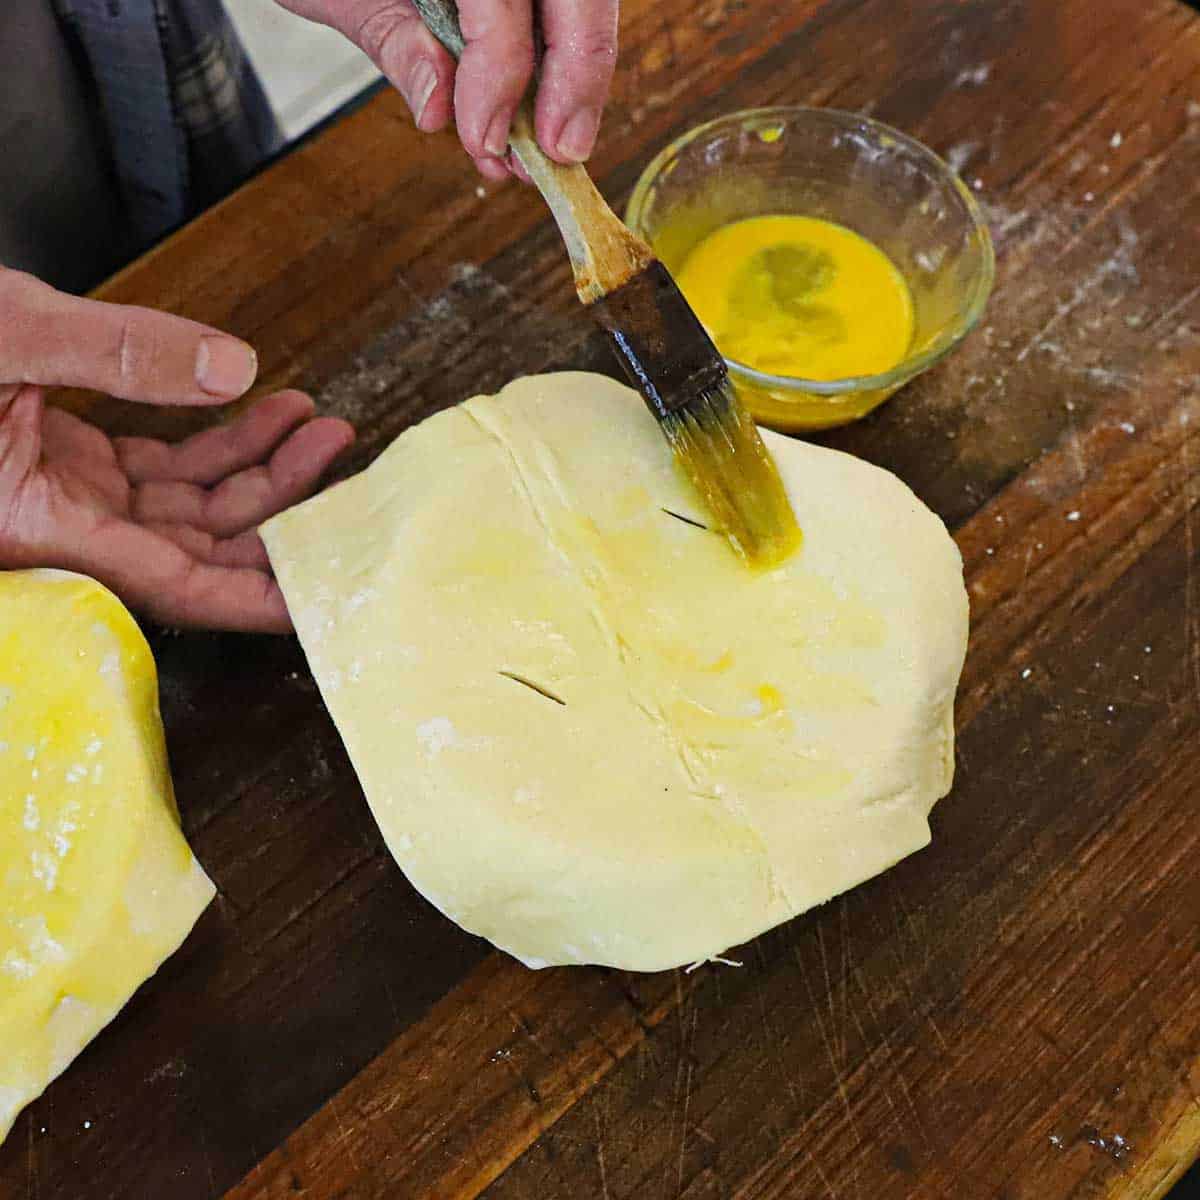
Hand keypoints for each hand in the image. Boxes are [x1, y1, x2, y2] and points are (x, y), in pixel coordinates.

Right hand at [0, 269, 353, 632]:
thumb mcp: (2, 336)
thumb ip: (114, 354)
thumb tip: (234, 367)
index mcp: (37, 528)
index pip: (177, 586)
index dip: (257, 597)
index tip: (326, 594)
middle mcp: (61, 526)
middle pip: (200, 544)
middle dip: (281, 509)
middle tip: (347, 470)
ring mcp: (68, 493)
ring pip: (189, 502)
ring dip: (260, 464)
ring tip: (322, 425)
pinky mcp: (68, 460)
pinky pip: (163, 465)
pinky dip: (218, 439)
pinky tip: (264, 407)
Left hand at [276, 0, 617, 178]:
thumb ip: (393, 39)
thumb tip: (438, 109)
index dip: (501, 72)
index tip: (486, 140)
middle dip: (576, 79)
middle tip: (559, 153)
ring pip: (587, 4)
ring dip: (575, 81)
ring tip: (547, 148)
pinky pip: (568, 11)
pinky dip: (561, 65)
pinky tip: (538, 117)